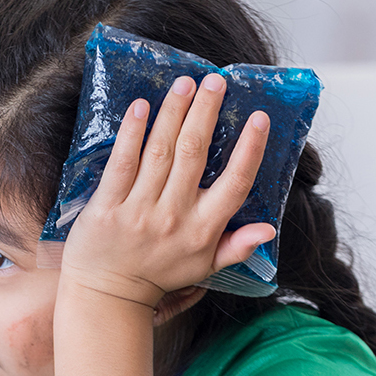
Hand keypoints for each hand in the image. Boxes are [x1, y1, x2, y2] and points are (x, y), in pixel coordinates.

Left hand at [60, 73, 272, 308]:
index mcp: (203, 230)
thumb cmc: (158, 274)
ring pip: (160, 152)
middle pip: (194, 155)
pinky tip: (140, 106)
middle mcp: (173, 217)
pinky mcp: (106, 207)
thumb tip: (269, 229)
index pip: (235, 183)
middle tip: (216, 81)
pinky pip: (121, 164)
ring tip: (185, 83)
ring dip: (173, 112)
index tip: (258, 117)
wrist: (107, 295)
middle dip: (206, 113)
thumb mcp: (204, 267)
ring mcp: (138, 211)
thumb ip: (237, 246)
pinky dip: (131, 134)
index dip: (249, 149)